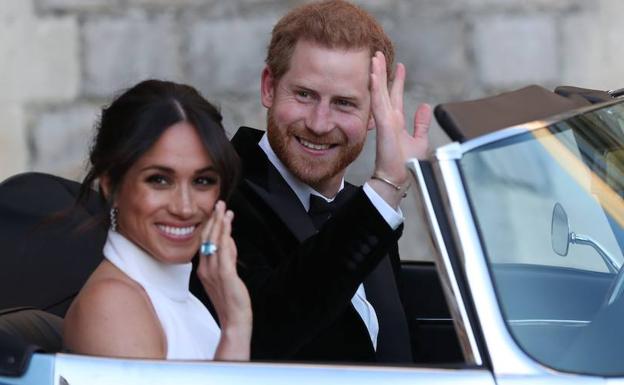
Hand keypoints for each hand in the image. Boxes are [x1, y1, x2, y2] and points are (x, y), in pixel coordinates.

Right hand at [197, 200, 251, 359]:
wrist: (234, 320)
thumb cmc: (230, 299)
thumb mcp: (226, 275)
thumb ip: (227, 257)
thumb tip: (229, 241)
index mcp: (203, 268)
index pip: (204, 242)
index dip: (210, 225)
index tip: (216, 212)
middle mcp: (205, 268)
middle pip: (207, 238)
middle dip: (214, 219)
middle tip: (219, 203)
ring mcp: (214, 272)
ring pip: (215, 242)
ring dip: (220, 223)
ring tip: (224, 209)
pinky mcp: (225, 275)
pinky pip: (224, 251)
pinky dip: (225, 236)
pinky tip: (228, 225)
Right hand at [369, 51, 431, 206]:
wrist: (399, 178)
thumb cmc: (406, 165)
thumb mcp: (419, 140)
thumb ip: (421, 123)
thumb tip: (425, 106)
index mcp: (396, 122)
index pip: (395, 96)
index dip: (396, 80)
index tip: (398, 66)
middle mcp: (389, 119)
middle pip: (384, 90)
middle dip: (381, 72)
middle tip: (378, 54)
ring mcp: (385, 121)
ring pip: (379, 93)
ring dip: (376, 75)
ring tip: (374, 58)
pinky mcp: (384, 126)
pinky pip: (379, 103)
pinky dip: (376, 88)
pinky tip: (373, 75)